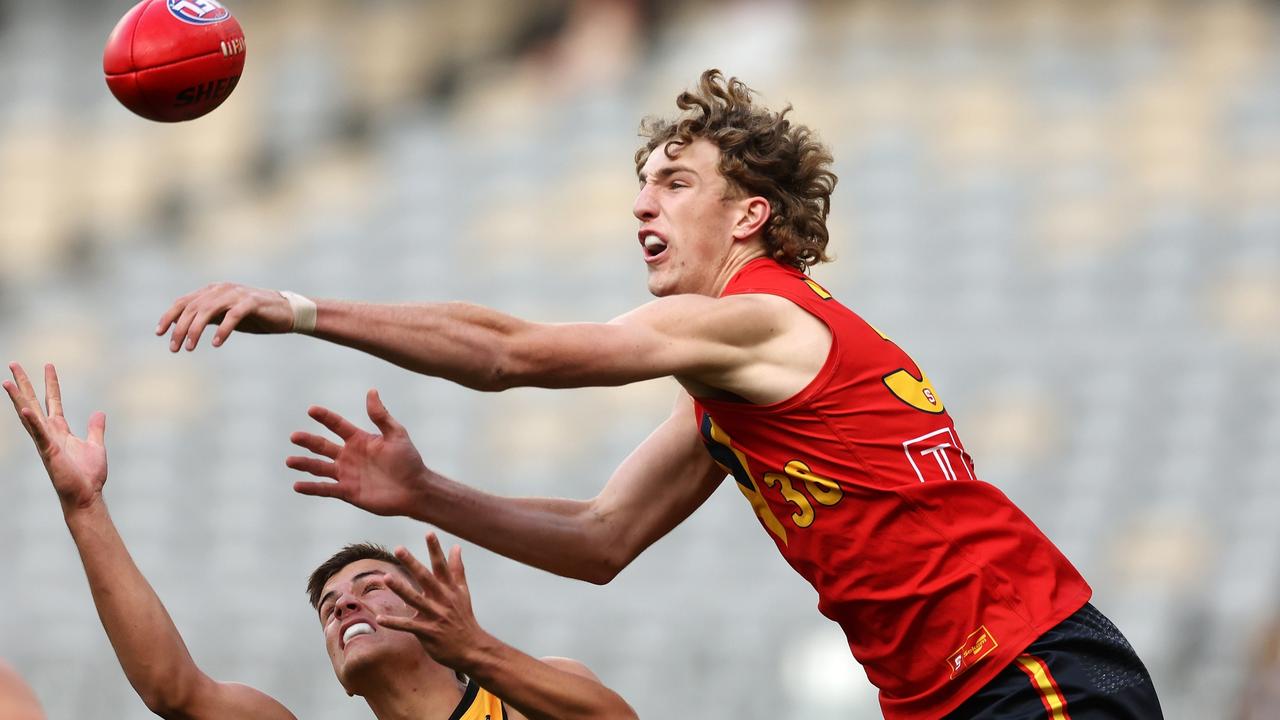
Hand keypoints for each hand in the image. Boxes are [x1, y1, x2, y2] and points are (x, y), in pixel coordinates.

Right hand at [3, 363, 106, 512]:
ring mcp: (47, 442)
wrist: (87, 495)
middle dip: (25, 384)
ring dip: (19, 399)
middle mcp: (50, 433)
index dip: (51, 384)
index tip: (48, 365)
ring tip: (7, 381)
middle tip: (14, 364)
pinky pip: (40, 434)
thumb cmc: (88, 475)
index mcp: (60, 431)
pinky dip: (33, 421)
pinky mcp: (50, 452)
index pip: (53, 401)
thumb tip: (99, 413)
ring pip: (30, 415)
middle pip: (34, 403)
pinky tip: (24, 409)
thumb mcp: (95, 445)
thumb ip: (95, 429)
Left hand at [156, 282, 293, 351]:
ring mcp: (237, 294)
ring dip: (196, 330)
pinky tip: (216, 344)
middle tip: (175, 348)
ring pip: (208, 310)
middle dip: (180, 329)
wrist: (286, 311)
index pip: (183, 302)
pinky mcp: (252, 303)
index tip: (159, 333)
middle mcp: (221, 289)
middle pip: (192, 308)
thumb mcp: (225, 315)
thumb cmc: (254, 315)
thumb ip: (207, 316)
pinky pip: (232, 316)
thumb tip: (184, 327)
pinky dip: (223, 330)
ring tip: (190, 348)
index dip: (169, 316)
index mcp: (212, 291)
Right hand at [288, 389, 431, 517]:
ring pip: (319, 467)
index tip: (311, 409)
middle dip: (308, 441)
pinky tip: (297, 486)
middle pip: (323, 446)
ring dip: (304, 464)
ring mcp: (347, 474)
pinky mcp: (347, 492)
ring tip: (289, 461)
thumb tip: (371, 391)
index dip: (325, 417)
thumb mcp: (396, 434)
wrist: (415, 490)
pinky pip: (325, 489)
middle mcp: (349, 455)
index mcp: (359, 439)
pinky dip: (311, 488)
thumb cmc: (409, 461)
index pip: (337, 425)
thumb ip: (381, 415)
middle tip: (294, 436)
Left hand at [376, 533, 489, 669]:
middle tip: (399, 549)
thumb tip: (456, 547)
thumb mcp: (463, 592)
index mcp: (450, 589)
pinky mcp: (428, 632)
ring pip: (415, 599)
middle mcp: (442, 600)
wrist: (471, 647)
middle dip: (412, 563)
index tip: (429, 533)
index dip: (435, 549)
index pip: (442, 566)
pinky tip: (380, 618)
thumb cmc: (464, 617)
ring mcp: (435, 616)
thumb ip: (457, 569)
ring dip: (400, 588)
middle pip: (425, 578)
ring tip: (386, 577)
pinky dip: (394, 622)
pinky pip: (408, 626)